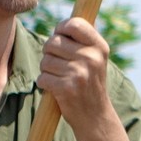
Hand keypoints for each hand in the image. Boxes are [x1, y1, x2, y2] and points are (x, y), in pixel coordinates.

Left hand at [37, 17, 115, 133]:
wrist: (95, 116)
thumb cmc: (90, 83)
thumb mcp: (95, 59)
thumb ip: (82, 41)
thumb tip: (63, 25)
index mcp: (99, 47)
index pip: (73, 24)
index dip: (61, 28)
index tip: (61, 38)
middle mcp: (91, 58)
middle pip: (52, 42)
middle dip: (49, 53)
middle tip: (59, 64)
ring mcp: (79, 73)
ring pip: (45, 61)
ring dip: (46, 70)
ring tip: (60, 77)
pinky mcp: (66, 88)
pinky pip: (42, 77)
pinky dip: (44, 83)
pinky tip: (56, 89)